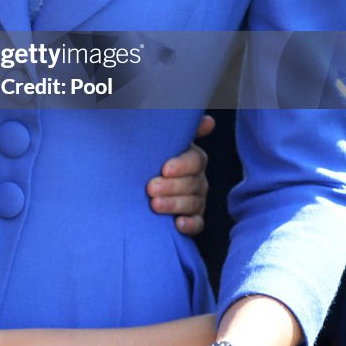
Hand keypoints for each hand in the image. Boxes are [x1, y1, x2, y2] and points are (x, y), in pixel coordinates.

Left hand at [147, 114, 213, 235]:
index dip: (182, 165)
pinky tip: (178, 224)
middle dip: (172, 186)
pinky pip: (198, 224)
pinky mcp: (192, 219)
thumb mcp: (158, 143)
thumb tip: (209, 121)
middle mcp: (197, 179)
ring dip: (175, 205)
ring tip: (154, 205)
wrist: (136, 187)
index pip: (196, 160)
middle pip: (194, 183)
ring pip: (194, 203)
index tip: (164, 169)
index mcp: (191, 158)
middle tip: (150, 188)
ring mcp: (196, 200)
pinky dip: (189, 224)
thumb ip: (175, 130)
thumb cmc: (148, 159)